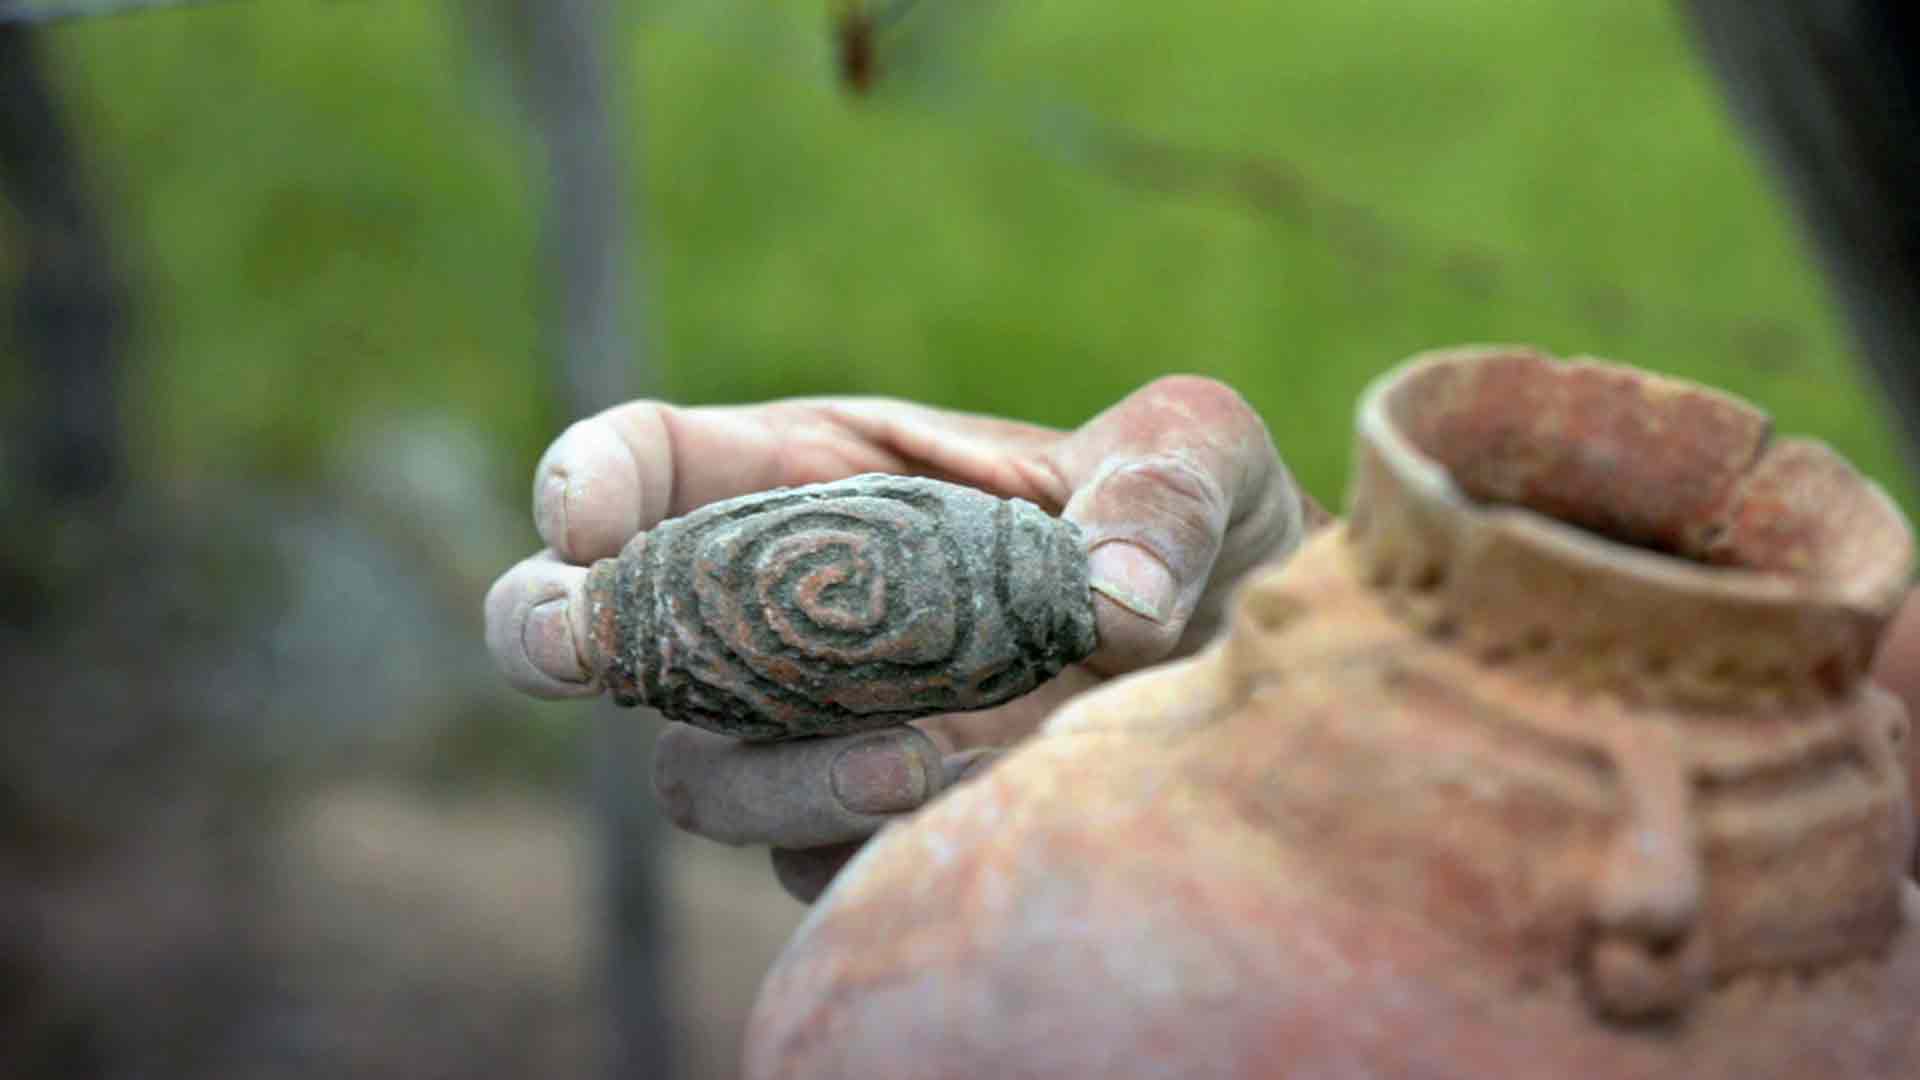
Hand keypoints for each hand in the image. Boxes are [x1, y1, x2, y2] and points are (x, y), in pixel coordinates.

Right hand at [484, 376, 1322, 899]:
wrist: (1236, 657)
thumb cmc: (1191, 523)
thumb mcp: (1196, 454)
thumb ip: (1160, 492)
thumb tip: (1116, 603)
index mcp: (822, 475)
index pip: (657, 464)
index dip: (592, 480)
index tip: (586, 518)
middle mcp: (783, 604)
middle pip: (605, 626)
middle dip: (557, 629)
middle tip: (578, 645)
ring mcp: (811, 728)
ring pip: (704, 773)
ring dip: (780, 774)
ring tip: (917, 764)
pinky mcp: (864, 828)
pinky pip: (811, 859)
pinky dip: (870, 843)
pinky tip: (981, 806)